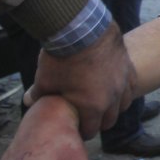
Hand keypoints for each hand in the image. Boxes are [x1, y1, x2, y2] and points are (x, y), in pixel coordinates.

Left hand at [26, 21, 135, 139]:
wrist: (80, 28)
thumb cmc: (62, 57)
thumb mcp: (45, 79)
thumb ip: (38, 94)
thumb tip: (28, 102)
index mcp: (92, 106)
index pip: (91, 130)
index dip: (82, 131)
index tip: (76, 128)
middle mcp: (112, 97)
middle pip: (110, 120)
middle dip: (99, 122)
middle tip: (89, 118)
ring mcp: (123, 81)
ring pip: (123, 104)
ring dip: (114, 107)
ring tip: (104, 103)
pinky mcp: (128, 66)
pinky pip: (131, 85)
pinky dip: (124, 89)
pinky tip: (115, 86)